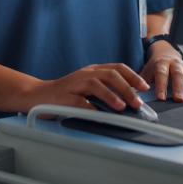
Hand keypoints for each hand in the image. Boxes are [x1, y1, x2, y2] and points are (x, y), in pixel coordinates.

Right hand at [22, 63, 150, 112]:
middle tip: (137, 101)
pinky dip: (92, 108)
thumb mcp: (88, 87)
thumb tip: (130, 101)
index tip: (144, 87)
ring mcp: (74, 85)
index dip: (132, 76)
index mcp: (92, 71)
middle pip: (109, 74)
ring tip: (121, 106)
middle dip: (126, 87)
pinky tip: (100, 115)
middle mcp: (85, 74)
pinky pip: (80, 102)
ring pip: (96, 84)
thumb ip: (106, 89)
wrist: (38, 95)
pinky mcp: (65, 97)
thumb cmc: (66, 94)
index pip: (117, 68)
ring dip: (111, 95)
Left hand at [139, 40, 182, 101]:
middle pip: (178, 74)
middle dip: (178, 87)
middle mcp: (175, 63)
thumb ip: (141, 83)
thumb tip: (132, 96)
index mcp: (161, 63)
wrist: (164, 52)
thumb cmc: (155, 67)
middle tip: (178, 100)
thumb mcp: (146, 72)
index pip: (161, 74)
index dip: (161, 86)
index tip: (161, 98)